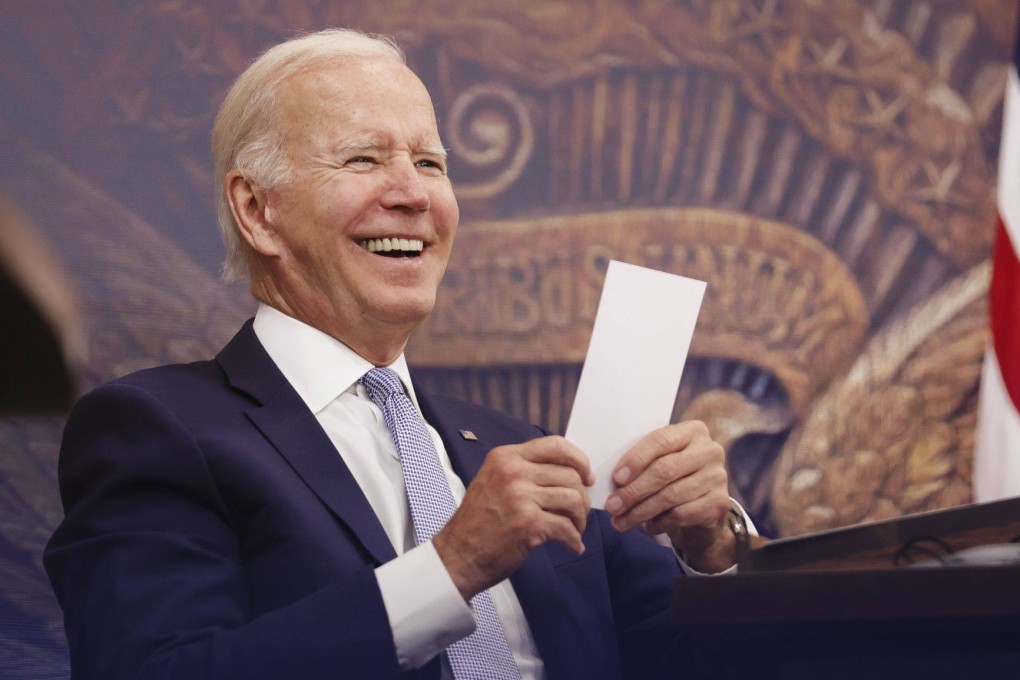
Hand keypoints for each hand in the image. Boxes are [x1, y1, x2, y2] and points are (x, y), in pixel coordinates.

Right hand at [433, 436, 593, 600]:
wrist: (458, 555)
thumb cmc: (479, 522)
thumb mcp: (493, 481)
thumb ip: (524, 471)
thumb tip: (569, 473)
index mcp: (505, 457)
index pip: (555, 445)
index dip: (579, 459)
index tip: (586, 476)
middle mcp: (513, 472)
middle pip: (569, 474)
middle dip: (582, 496)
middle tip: (579, 513)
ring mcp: (520, 497)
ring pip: (573, 499)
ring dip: (580, 519)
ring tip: (575, 530)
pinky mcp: (528, 524)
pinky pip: (566, 528)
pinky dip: (574, 539)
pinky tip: (572, 546)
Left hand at [604, 421, 734, 572]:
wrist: (704, 509)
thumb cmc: (674, 479)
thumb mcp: (660, 462)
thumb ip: (643, 463)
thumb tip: (615, 481)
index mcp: (693, 431)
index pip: (660, 440)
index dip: (636, 459)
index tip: (616, 478)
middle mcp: (710, 450)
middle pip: (665, 469)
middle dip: (633, 490)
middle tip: (612, 506)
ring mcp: (717, 477)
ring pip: (670, 495)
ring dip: (640, 511)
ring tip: (620, 521)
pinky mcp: (719, 503)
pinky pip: (681, 514)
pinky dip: (658, 522)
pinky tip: (646, 526)